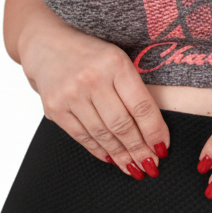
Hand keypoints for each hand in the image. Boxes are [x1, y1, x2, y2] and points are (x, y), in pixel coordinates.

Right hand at [20, 21, 170, 179]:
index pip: (141, 106)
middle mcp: (91, 78)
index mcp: (115, 63)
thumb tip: (154, 130)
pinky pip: (82, 136)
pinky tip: (113, 159)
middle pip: (122, 124)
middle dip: (140, 150)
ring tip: (134, 167)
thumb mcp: (118, 59)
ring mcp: (70, 94)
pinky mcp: (54, 108)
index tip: (163, 148)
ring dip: (122, 156)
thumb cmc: (92, 55)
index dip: (154, 131)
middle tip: (151, 165)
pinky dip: (99, 151)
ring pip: (102, 134)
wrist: (48, 45)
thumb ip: (134, 88)